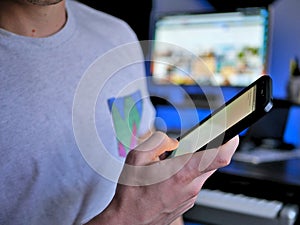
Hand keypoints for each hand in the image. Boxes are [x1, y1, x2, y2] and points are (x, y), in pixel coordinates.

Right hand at [88, 131, 238, 224]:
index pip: (219, 156)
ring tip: (169, 164)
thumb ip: (158, 141)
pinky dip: (186, 173)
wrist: (129, 221)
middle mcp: (191, 186)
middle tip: (184, 146)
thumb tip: (173, 140)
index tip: (232, 133)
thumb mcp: (136, 158)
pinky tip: (168, 176)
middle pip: (210, 161)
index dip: (229, 141)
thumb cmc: (132, 195)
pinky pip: (194, 181)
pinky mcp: (189, 201)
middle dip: (200, 149)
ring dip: (191, 162)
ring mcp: (191, 196)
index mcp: (181, 173)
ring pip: (202, 171)